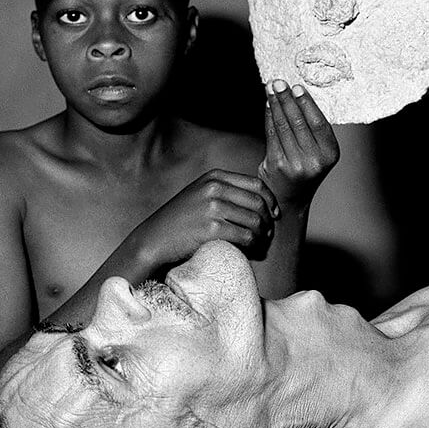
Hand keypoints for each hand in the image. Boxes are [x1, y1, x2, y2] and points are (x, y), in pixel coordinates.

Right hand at [133, 169, 278, 267]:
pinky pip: (246, 237)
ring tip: (259, 244)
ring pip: (255, 221)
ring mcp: (212, 208)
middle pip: (258, 203)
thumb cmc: (180, 220)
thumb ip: (224, 190)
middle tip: (267, 234)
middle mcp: (214, 188)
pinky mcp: (211, 229)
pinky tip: (250, 250)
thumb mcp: (199, 193)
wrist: (154, 238)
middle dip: (267, 221)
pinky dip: (252, 246)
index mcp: (214, 177)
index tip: (274, 215)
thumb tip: (260, 199)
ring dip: (262, 235)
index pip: (256, 185)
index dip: (271, 201)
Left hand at [259, 80, 338, 210]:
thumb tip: (296, 94)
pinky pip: (271, 134)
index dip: (307, 103)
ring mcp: (295, 164)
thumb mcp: (317, 152)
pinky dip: (268, 117)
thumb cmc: (304, 168)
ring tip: (270, 88)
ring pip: (283, 126)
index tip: (297, 86)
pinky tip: (268, 105)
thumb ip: (311, 129)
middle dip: (287, 99)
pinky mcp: (277, 165)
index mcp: (330, 154)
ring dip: (275, 104)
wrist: (289, 199)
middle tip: (278, 82)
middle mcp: (314, 161)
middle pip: (299, 122)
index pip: (318, 123)